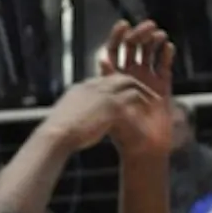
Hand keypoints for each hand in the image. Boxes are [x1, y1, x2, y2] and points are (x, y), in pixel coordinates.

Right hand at [40, 74, 156, 152]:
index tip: (126, 94)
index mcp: (81, 88)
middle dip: (133, 83)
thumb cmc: (57, 132)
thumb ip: (75, 114)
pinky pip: (134, 96)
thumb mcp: (65, 117)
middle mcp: (93, 86)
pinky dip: (144, 101)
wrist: (56, 135)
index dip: (116, 87)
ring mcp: (103, 93)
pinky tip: (152, 108)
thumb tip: (75, 121)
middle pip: (119, 77)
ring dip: (143, 91)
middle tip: (146, 92)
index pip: (104, 81)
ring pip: (130, 83)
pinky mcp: (112, 103)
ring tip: (155, 100)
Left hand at [99, 20, 175, 157]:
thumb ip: (109, 82)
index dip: (117, 36)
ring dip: (154, 42)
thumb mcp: (112, 105)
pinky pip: (164, 65)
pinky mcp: (162, 85)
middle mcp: (130, 75)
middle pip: (133, 48)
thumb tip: (103, 61)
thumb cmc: (124, 131)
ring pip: (149, 54)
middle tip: (148, 26)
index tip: (124, 25)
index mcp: (114, 78)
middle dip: (139, 34)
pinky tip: (168, 47)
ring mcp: (146, 79)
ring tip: (160, 36)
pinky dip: (166, 55)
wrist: (144, 147)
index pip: (113, 51)